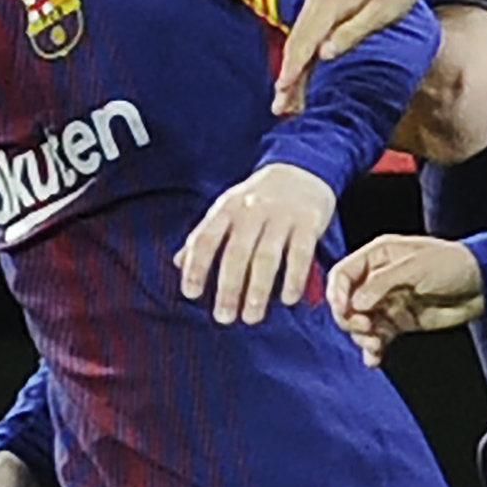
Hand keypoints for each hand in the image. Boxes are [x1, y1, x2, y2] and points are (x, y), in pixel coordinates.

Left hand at [177, 161, 337, 323]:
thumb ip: (207, 234)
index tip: (191, 293)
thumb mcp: (228, 208)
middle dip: (229, 288)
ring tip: (251, 316)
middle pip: (237, 253)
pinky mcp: (308, 221)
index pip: (206, 237)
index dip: (196, 266)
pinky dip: (294, 278)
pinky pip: (301, 254)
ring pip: (267, 257)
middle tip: (223, 317)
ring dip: (258, 290)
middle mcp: (252, 210)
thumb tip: (179, 263)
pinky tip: (288, 299)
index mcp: (227, 208)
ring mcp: (281, 215)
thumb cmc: (257, 197)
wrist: (301, 168)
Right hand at [273, 0, 435, 115]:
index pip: (304, 41)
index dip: (292, 70)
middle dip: (287, 77)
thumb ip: (352, 32)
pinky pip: (307, 32)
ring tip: (286, 102)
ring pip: (299, 39)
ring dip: (292, 70)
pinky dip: (302, 56)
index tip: (283, 93)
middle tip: (280, 109)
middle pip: (296, 43)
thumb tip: (324, 55)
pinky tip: (300, 76)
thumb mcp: (382, 11)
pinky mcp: (323, 3)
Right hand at [327, 235, 485, 364]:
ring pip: (359, 323)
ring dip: (362, 337)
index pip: (342, 274)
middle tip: (366, 328)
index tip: (344, 311)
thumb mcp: (416, 267)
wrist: (481, 285)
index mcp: (377, 257)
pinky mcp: (398, 322)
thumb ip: (383, 283)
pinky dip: (372, 349)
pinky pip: (377, 338)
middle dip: (351, 319)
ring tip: (376, 345)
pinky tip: (374, 359)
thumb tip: (356, 303)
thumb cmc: (452, 264)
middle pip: (347, 302)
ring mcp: (387, 302)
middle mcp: (377, 280)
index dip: (337, 293)